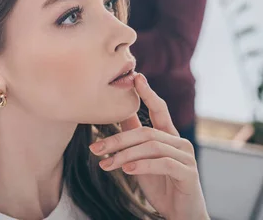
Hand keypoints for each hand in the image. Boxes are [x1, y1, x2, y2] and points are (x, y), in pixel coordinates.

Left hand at [89, 73, 208, 219]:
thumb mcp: (142, 159)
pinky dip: (143, 166)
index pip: (160, 110)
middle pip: (145, 132)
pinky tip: (127, 171)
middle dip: (117, 139)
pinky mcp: (188, 174)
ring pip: (151, 147)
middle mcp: (180, 143)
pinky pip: (163, 164)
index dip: (148, 93)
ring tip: (106, 164)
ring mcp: (186, 157)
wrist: (180, 214)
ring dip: (124, 155)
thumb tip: (120, 114)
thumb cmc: (160, 185)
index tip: (137, 77)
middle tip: (95, 148)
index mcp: (170, 137)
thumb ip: (136, 138)